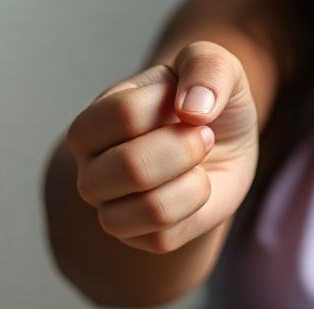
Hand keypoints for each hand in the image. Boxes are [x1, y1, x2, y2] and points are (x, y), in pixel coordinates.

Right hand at [65, 41, 258, 253]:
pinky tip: (194, 189)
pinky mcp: (137, 239)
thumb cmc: (205, 104)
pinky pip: (166, 235)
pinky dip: (196, 208)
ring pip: (150, 208)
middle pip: (130, 167)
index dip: (170, 104)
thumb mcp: (215, 65)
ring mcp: (109, 210)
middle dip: (185, 148)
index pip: (123, 114)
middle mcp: (90, 171)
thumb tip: (193, 109)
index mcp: (91, 126)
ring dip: (193, 182)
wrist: (223, 146)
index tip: (189, 103)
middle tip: (202, 137)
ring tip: (198, 165)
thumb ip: (206, 64)